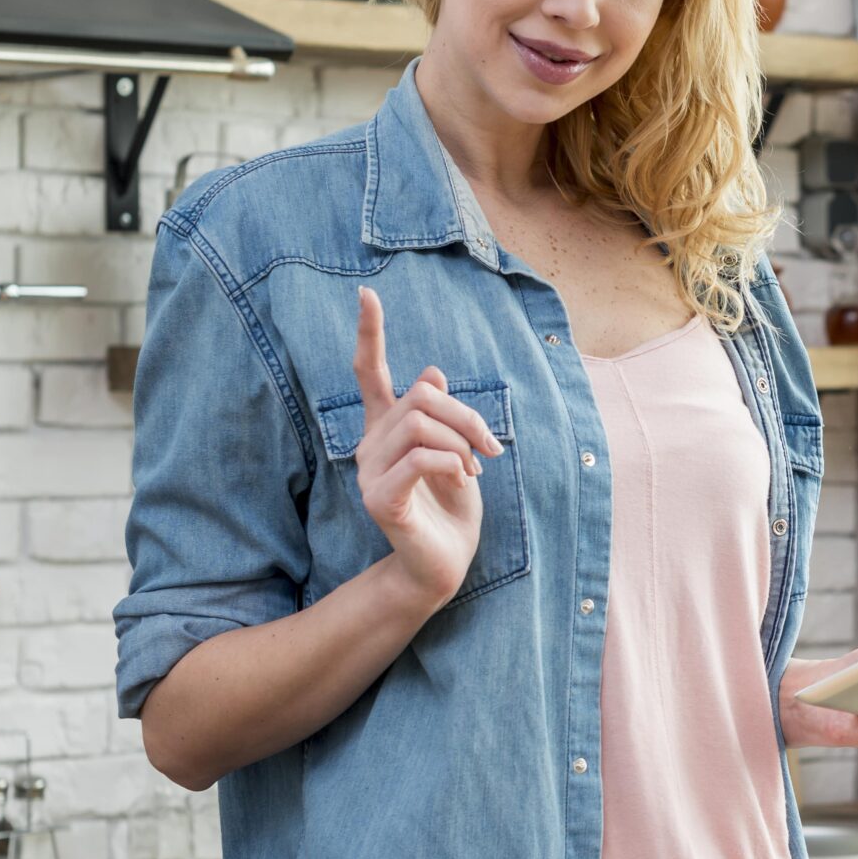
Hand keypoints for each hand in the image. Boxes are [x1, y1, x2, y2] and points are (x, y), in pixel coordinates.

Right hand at [352, 286, 500, 607]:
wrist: (447, 563)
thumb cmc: (454, 507)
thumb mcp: (459, 452)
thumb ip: (442, 416)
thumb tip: (432, 372)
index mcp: (388, 429)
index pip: (371, 375)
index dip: (370, 336)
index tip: (366, 295)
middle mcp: (370, 445)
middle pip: (419, 397)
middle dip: (465, 415)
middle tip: (491, 447)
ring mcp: (369, 472)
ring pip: (420, 425)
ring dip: (462, 443)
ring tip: (474, 469)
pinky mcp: (379, 499)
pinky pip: (420, 459)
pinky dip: (452, 463)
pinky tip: (462, 480)